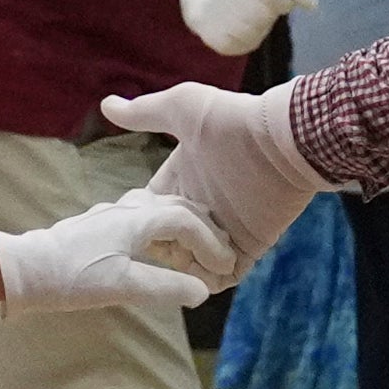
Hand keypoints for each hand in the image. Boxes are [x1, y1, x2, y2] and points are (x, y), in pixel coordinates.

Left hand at [0, 192, 225, 313]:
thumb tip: (203, 292)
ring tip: (198, 250)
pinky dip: (164, 231)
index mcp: (138, 217)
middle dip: (205, 228)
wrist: (23, 269)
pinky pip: (144, 218)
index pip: (188, 221)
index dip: (212, 243)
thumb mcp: (123, 287)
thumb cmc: (72, 277)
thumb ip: (165, 287)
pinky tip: (162, 248)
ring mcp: (113, 214)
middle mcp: (128, 208)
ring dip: (184, 227)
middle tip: (223, 251)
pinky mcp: (102, 225)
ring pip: (161, 210)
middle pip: (178, 207)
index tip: (226, 266)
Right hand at [96, 80, 330, 269]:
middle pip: (170, 243)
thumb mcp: (181, 108)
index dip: (136, 223)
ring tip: (160, 275)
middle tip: (138, 261)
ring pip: (195, 265)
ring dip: (179, 272)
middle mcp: (203, 209)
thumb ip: (143, 112)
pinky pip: (225, 277)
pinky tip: (190, 281)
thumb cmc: (232, 120)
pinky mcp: (250, 246)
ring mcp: (227, 231)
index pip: (152, 212)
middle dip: (154, 254)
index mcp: (184, 181)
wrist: (282, 140)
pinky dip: (209, 283)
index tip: (119, 233)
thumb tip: (106, 105)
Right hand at [176, 0, 316, 57]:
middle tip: (261, 5)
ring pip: (250, 33)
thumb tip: (313, 4)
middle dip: (269, 14)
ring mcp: (208, 11)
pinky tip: (243, 27)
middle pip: (262, 16)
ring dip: (259, 28)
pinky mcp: (204, 31)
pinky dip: (246, 40)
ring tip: (251, 14)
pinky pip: (236, 46)